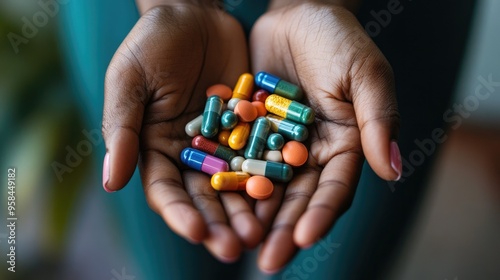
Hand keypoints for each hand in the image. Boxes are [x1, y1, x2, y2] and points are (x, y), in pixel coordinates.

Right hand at [102, 4, 263, 261]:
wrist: (192, 13)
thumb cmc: (151, 43)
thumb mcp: (129, 81)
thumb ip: (122, 129)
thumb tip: (111, 182)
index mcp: (155, 149)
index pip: (166, 190)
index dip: (180, 213)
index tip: (197, 232)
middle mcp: (190, 153)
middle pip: (204, 196)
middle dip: (220, 223)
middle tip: (238, 247)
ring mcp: (222, 142)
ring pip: (236, 183)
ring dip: (248, 209)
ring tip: (263, 231)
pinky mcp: (249, 126)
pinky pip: (262, 153)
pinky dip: (271, 173)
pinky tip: (284, 192)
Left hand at [249, 3, 400, 271]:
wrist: (296, 12)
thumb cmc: (338, 38)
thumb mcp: (364, 73)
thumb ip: (377, 119)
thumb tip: (393, 171)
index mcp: (346, 145)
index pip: (335, 187)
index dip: (321, 212)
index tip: (306, 237)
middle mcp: (312, 152)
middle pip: (298, 198)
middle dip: (284, 229)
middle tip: (268, 260)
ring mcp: (280, 145)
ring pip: (267, 188)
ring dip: (254, 217)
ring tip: (238, 242)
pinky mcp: (251, 132)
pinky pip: (239, 161)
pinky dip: (230, 182)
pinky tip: (216, 204)